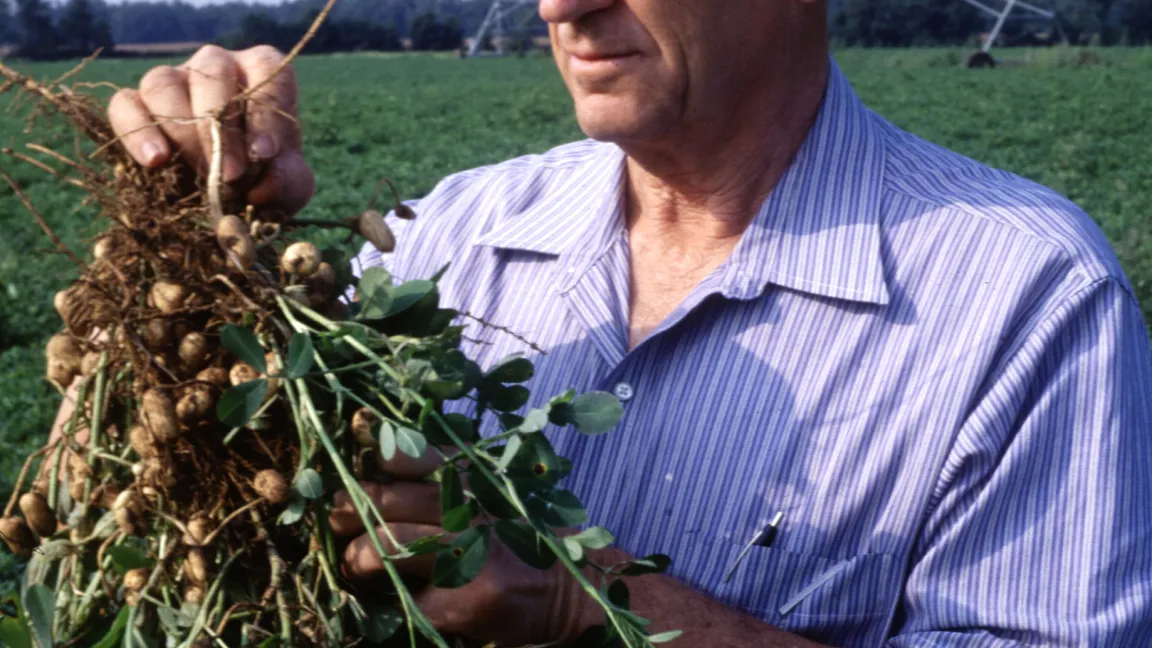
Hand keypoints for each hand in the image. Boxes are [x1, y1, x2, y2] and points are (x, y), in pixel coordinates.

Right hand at [107, 44, 314, 217]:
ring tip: (196, 171)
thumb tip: (262, 187)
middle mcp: (215, 66)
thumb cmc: (265, 178)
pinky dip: (137, 131)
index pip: (266, 71)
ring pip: (164, 83)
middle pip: (211, 72)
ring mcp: (172, 80)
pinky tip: (154, 161)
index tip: (265, 154)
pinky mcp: (135, 104)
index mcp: (260, 73)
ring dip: (181, 129)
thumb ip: (288, 180)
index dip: (266, 112)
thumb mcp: (289, 184)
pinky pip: (125, 104)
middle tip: (231, 174)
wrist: (223, 197)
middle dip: (221, 128)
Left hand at [329, 448, 602, 645]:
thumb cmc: (521, 536)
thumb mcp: (491, 491)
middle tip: (339, 520)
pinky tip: (390, 600)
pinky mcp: (466, 602)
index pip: (412, 451)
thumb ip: (444, 474)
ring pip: (385, 546)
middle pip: (384, 499)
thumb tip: (377, 454)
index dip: (375, 452)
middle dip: (348, 510)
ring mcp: (469, 556)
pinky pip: (405, 599)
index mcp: (475, 477)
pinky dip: (389, 601)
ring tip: (356, 563)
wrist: (571, 591)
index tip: (356, 455)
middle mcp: (471, 510)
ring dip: (357, 557)